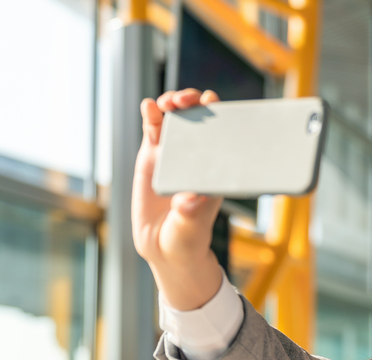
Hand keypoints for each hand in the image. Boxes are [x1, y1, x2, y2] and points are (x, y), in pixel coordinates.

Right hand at [132, 88, 225, 310]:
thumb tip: (188, 199)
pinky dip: (151, 115)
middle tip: (186, 101)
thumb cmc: (187, 238)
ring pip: (175, 118)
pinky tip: (149, 106)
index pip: (222, 134)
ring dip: (173, 103)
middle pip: (198, 118)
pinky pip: (153, 129)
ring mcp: (174, 154)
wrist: (165, 248)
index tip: (213, 103)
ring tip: (168, 103)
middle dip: (194, 102)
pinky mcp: (153, 157)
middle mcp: (197, 157)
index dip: (219, 114)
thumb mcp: (191, 228)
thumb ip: (190, 214)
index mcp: (215, 170)